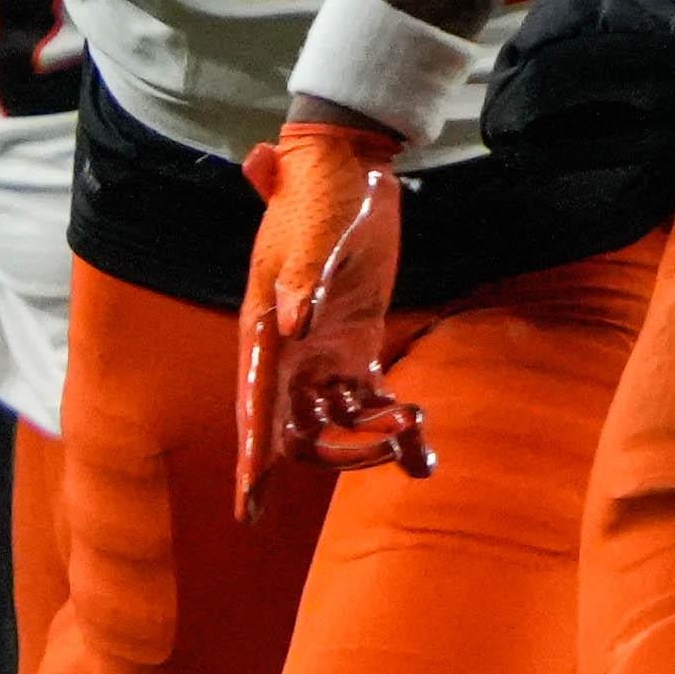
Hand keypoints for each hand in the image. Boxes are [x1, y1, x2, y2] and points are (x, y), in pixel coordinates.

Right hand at [236, 119, 427, 506]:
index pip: (254, 405)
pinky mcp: (357, 344)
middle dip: (332, 456)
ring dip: (372, 439)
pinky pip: (369, 400)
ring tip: (417, 426)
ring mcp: (323, 351)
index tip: (248, 507)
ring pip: (337, 422)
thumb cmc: (324, 194)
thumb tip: (291, 325)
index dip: (252, 458)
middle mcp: (289, 351)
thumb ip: (302, 280)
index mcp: (266, 329)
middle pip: (296, 429)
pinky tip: (426, 442)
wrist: (350, 166)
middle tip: (388, 446)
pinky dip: (392, 422)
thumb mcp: (315, 233)